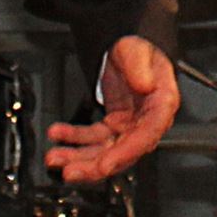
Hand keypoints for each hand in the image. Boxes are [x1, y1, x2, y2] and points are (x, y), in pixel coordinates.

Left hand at [45, 35, 178, 183]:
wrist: (129, 45)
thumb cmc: (140, 48)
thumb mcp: (138, 49)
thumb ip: (140, 66)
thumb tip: (145, 84)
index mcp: (161, 106)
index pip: (145, 137)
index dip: (124, 154)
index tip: (104, 166)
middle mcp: (146, 121)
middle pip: (122, 151)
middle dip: (94, 165)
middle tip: (69, 171)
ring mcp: (129, 125)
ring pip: (105, 149)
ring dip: (79, 156)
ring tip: (55, 158)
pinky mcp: (114, 123)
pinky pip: (93, 136)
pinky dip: (73, 137)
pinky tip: (58, 134)